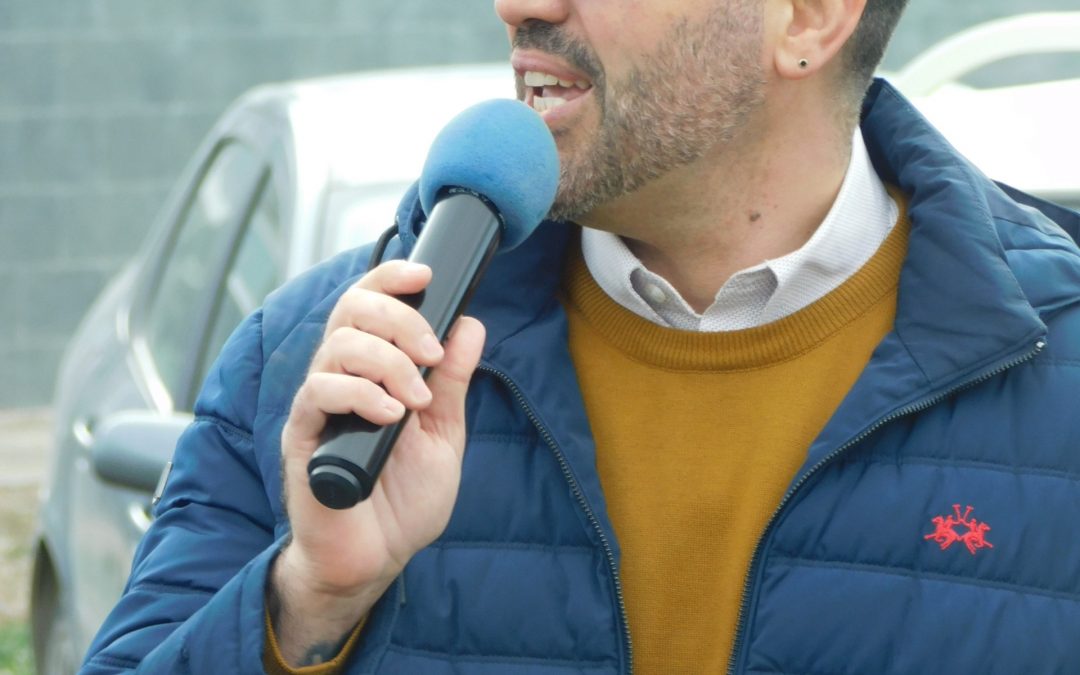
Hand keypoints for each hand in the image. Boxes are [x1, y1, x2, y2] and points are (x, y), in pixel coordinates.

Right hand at [270, 260, 484, 663]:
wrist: (378, 557)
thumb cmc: (404, 498)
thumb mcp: (443, 433)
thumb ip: (453, 381)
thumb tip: (470, 325)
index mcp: (373, 371)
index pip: (370, 304)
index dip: (391, 278)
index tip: (425, 275)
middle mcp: (341, 378)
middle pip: (351, 310)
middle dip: (399, 319)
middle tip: (431, 354)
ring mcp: (319, 406)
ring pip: (338, 346)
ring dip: (388, 362)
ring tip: (416, 400)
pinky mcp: (303, 437)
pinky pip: (320, 393)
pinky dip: (361, 394)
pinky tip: (391, 416)